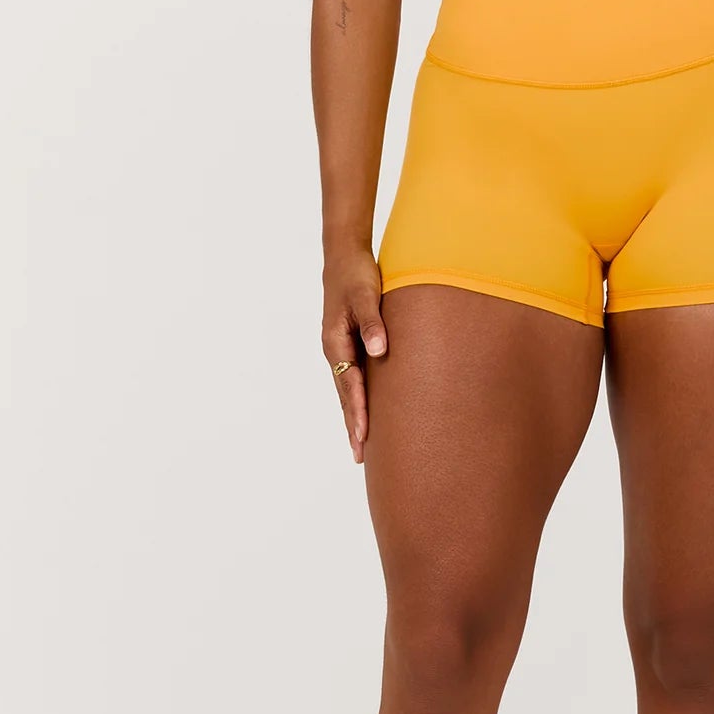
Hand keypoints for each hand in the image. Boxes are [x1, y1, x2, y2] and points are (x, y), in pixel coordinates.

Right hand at [322, 249, 387, 462]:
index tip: (364, 434)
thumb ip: (373, 323)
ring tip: (361, 445)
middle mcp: (334, 350)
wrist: (344, 258)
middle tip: (360, 456)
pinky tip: (364, 413)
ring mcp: (339, 350)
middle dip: (352, 425)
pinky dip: (357, 400)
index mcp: (335, 341)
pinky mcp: (348, 347)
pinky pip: (351, 380)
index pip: (349, 384)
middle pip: (344, 395)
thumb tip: (379, 351)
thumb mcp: (366, 295)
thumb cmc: (357, 275)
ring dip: (353, 417)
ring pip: (346, 391)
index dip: (357, 411)